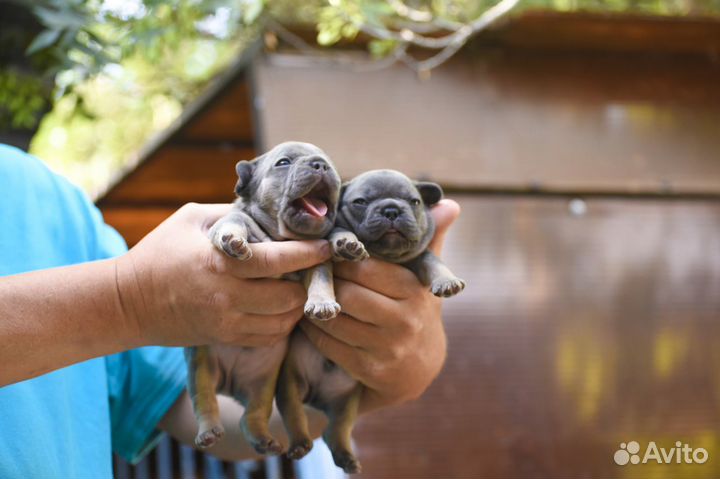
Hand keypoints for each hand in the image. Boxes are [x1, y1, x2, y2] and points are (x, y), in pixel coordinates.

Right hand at [115, 203, 330, 347]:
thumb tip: (270, 211)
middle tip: (313, 269)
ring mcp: (227, 323)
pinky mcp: (226, 338)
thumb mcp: (191, 219)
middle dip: (307, 283)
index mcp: (220, 263)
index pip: (278, 261)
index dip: (308, 254)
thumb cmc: (160, 253)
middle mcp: (227, 297)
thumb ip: (233, 215)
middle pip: (289, 298)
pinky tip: (280, 306)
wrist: (128, 302)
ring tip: (298, 286)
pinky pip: (269, 337)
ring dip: (298, 305)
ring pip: (284, 321)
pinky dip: (283, 322)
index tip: (327, 246)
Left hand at [299, 199, 459, 411]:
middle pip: (348, 294)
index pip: (366, 268)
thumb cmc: (413, 306)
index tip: (324, 252)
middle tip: (306, 272)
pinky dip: (314, 331)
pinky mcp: (371, 370)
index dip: (340, 259)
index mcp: (414, 289)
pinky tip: (311, 319)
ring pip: (336, 320)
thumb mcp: (423, 275)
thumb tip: (450, 203)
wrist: (419, 366)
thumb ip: (431, 238)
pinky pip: (330, 345)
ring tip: (305, 294)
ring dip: (315, 306)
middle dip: (324, 283)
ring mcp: (389, 348)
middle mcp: (405, 319)